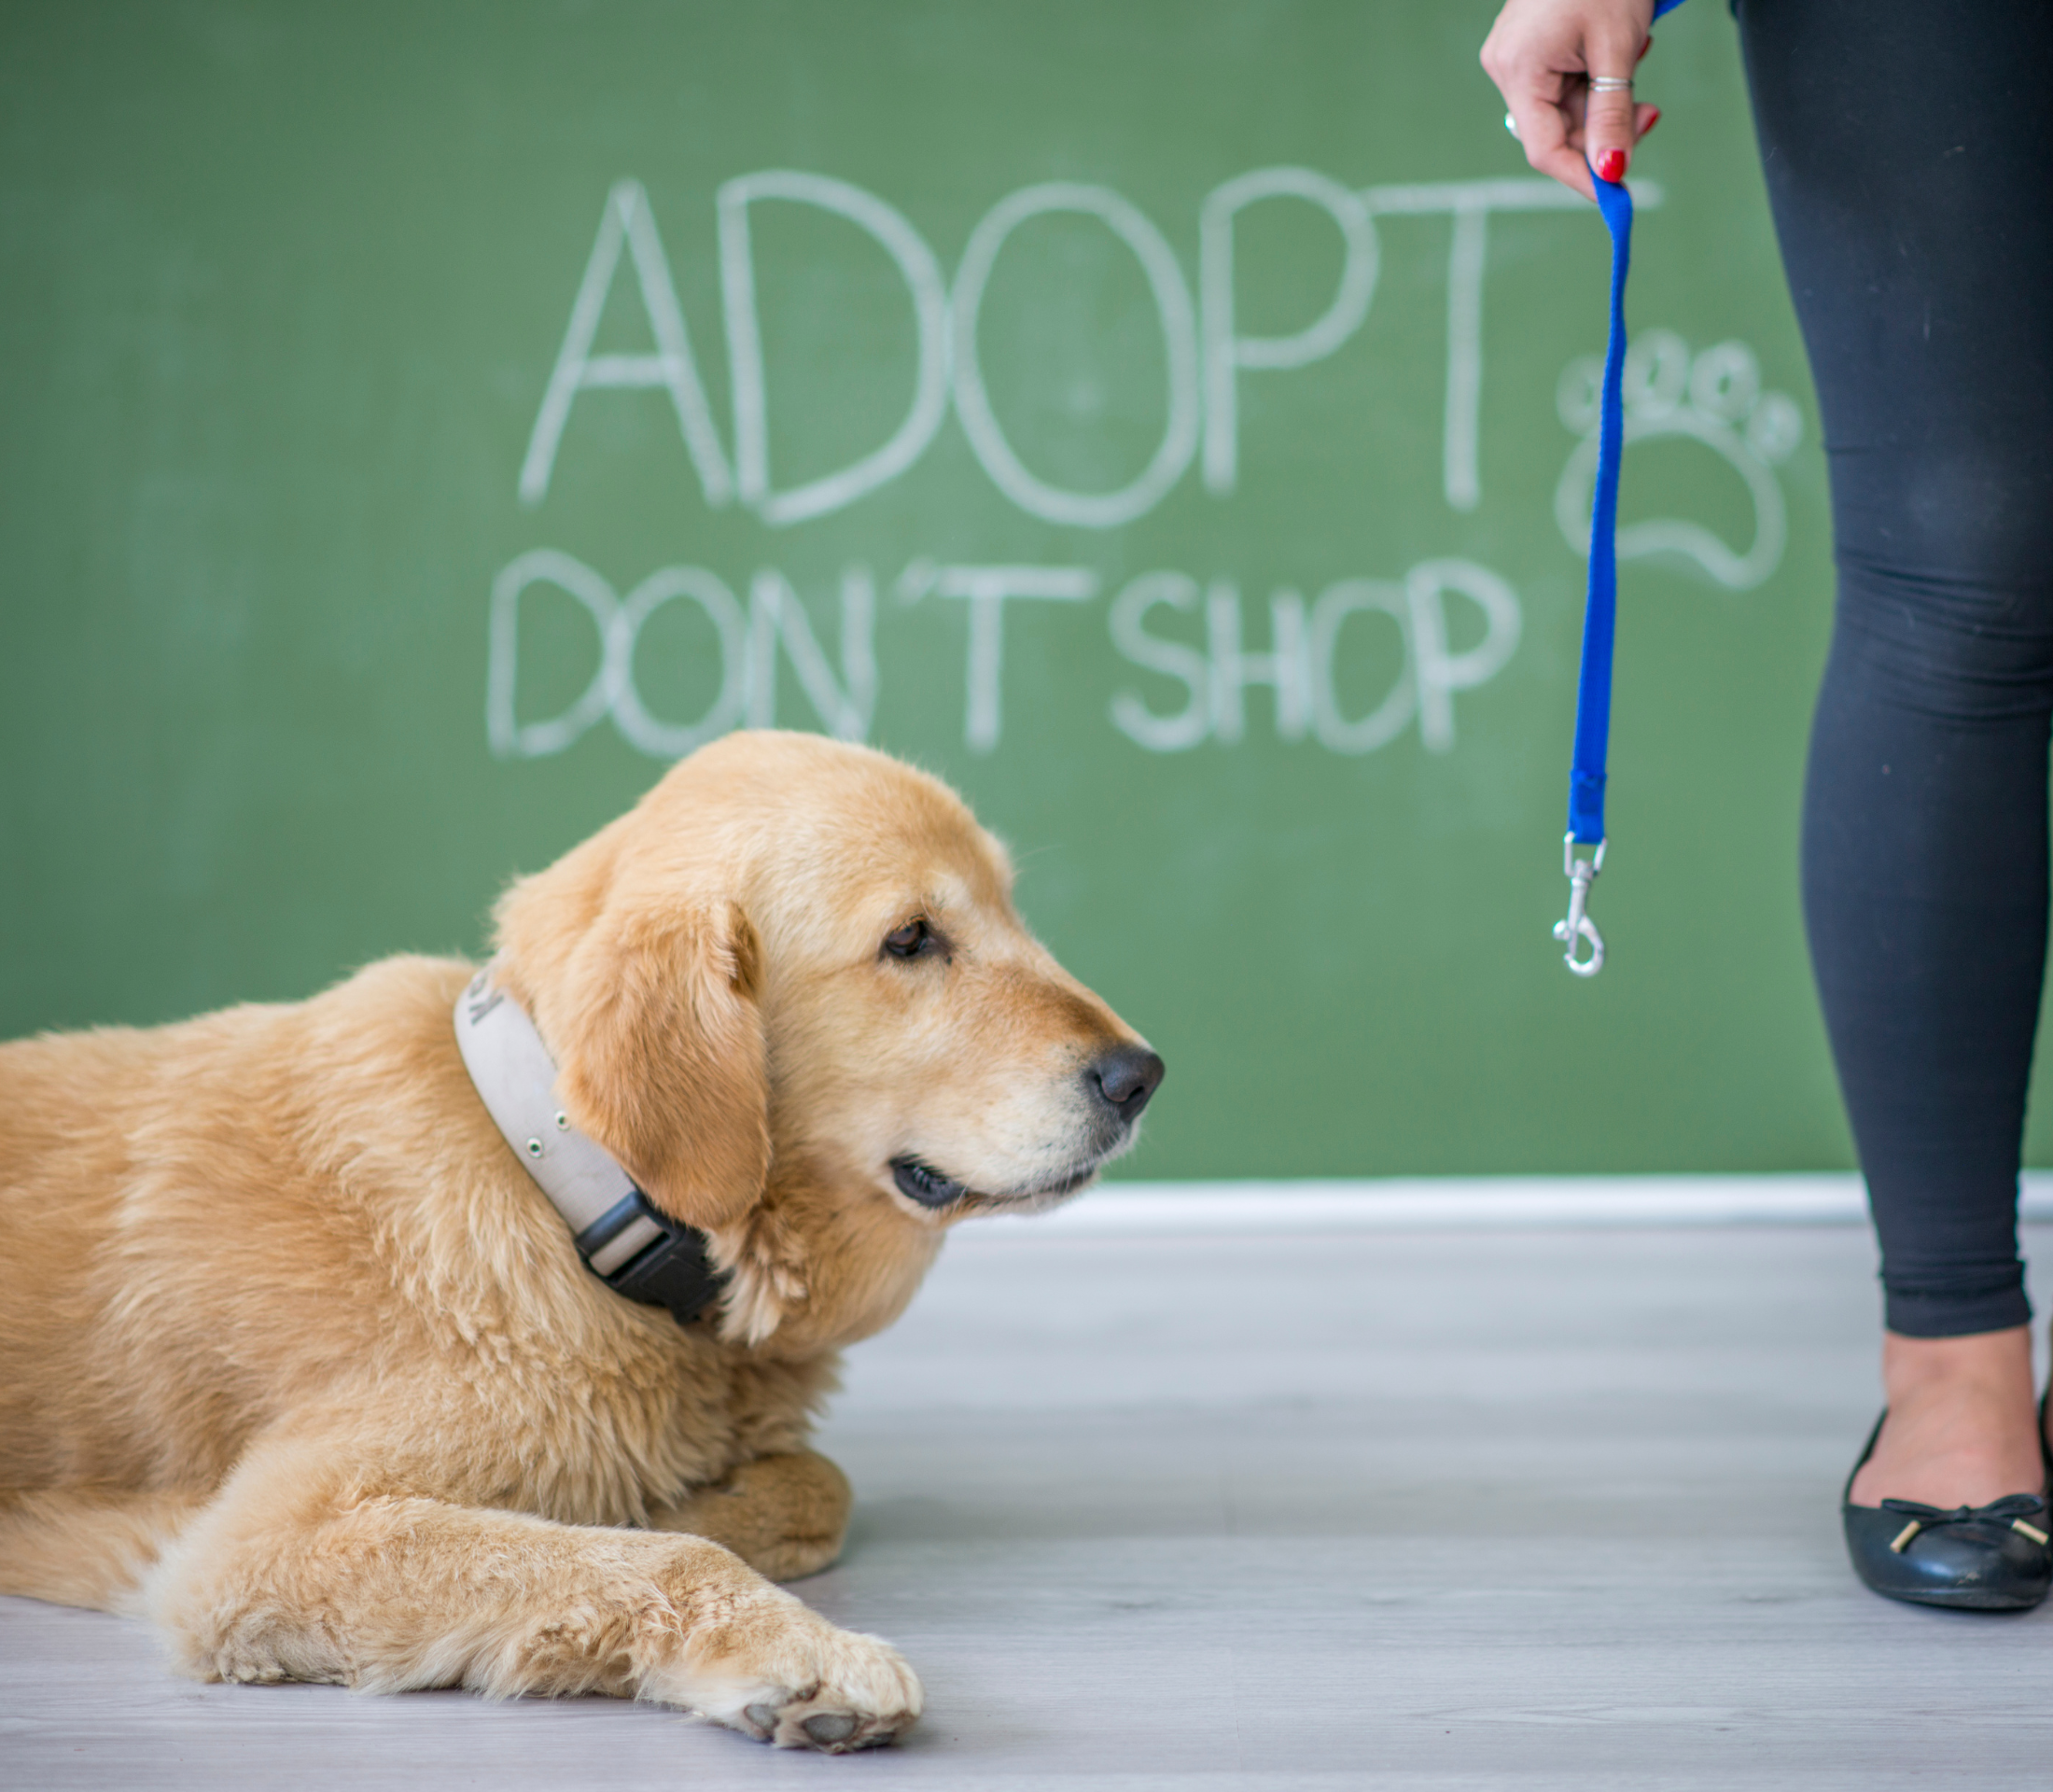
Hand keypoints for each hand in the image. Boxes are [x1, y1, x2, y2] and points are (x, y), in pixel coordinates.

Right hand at [1481, 0, 1662, 200]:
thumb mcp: (1618, 49)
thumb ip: (1612, 115)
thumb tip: (1611, 171)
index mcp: (1519, 68)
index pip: (1544, 148)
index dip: (1581, 175)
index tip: (1617, 193)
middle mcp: (1506, 66)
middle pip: (1554, 128)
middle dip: (1603, 129)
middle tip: (1650, 115)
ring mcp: (1515, 55)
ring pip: (1562, 107)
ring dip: (1604, 100)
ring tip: (1636, 56)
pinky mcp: (1529, 45)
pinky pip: (1561, 83)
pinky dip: (1594, 80)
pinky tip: (1617, 52)